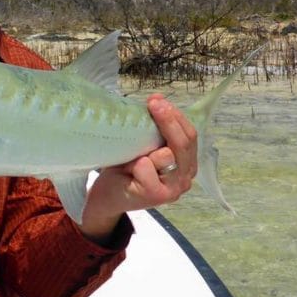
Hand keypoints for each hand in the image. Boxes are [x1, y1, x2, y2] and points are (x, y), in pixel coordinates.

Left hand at [79, 94, 198, 242]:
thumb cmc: (124, 169)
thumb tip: (158, 99)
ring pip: (166, 154)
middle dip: (168, 120)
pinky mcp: (157, 195)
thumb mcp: (142, 146)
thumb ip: (154, 130)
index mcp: (185, 163)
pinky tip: (126, 170)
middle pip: (184, 143)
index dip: (176, 116)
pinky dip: (134, 164)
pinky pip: (146, 167)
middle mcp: (185, 177)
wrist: (106, 198)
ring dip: (144, 148)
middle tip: (153, 103)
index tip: (157, 100)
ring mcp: (173, 189)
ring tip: (129, 154)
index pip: (190, 135)